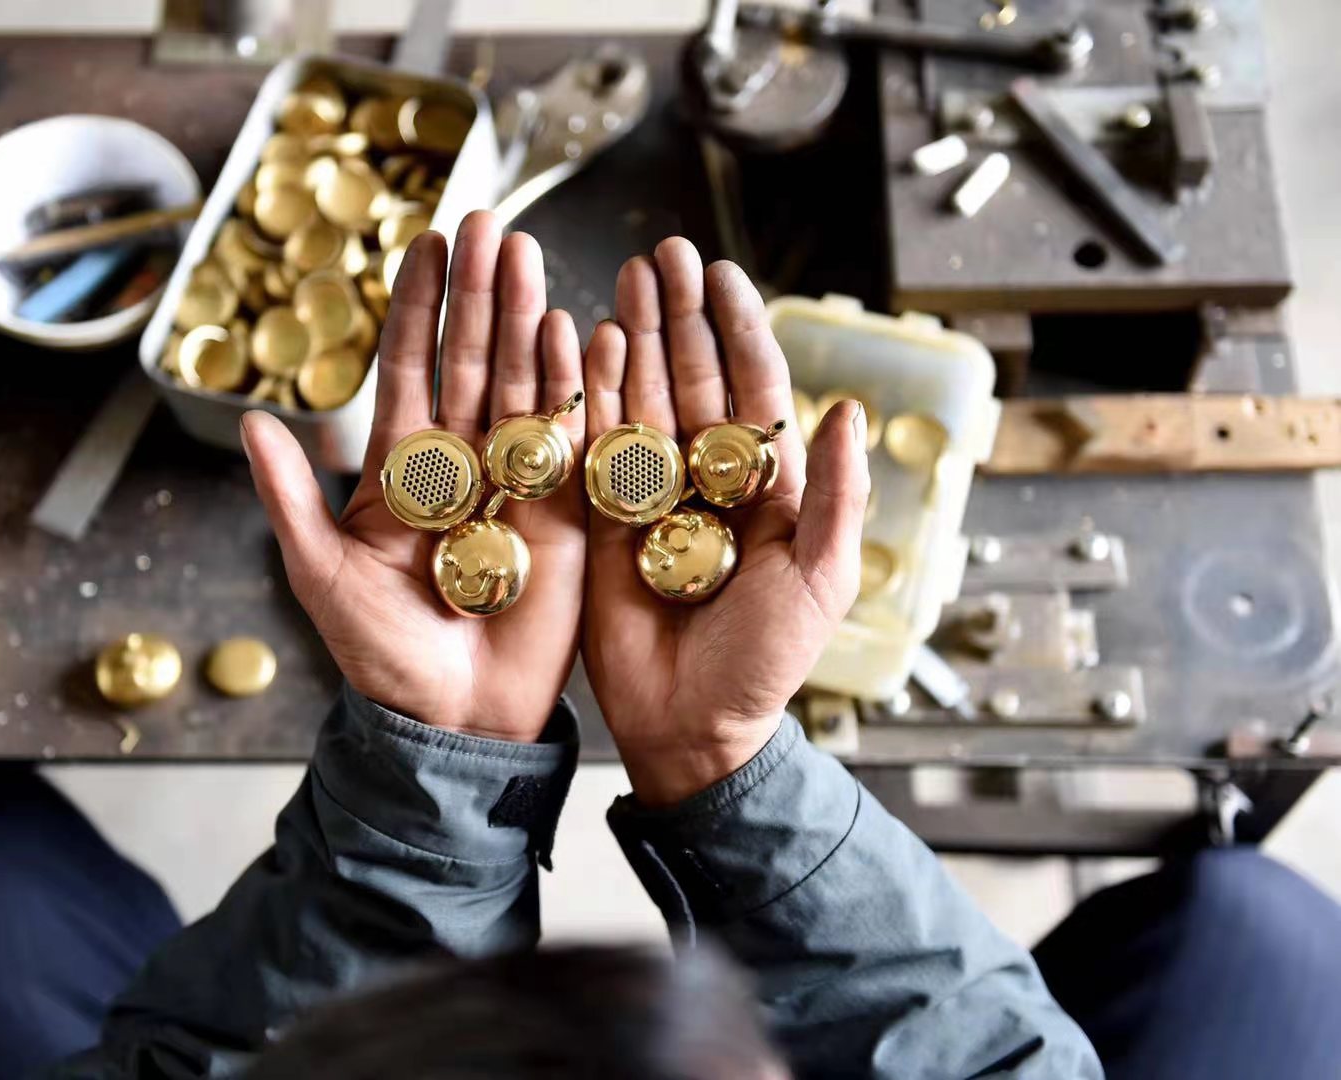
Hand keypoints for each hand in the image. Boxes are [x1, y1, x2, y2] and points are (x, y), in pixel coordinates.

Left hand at [242, 211, 585, 742]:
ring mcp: (518, 481)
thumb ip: (290, 499)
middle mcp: (463, 462)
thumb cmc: (380, 656)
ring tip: (527, 254)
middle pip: (473, 360)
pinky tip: (575, 329)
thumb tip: (252, 423)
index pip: (410, 367)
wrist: (451, 720)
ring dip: (527, 319)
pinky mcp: (566, 513)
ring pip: (522, 384)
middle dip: (480, 292)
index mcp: (403, 468)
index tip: (427, 243)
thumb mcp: (321, 575)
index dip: (418, 307)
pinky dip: (573, 385)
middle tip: (490, 223)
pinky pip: (570, 438)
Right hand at [582, 239, 870, 804]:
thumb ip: (834, 492)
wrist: (692, 727)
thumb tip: (847, 408)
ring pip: (640, 399)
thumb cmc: (766, 661)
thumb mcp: (819, 575)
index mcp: (764, 486)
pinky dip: (587, 393)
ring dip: (632, 337)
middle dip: (677, 314)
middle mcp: (705, 479)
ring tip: (625, 278)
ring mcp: (649, 496)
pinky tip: (582, 340)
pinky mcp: (599, 521)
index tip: (721, 271)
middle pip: (691, 378)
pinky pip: (593, 446)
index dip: (737, 328)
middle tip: (662, 253)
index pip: (753, 387)